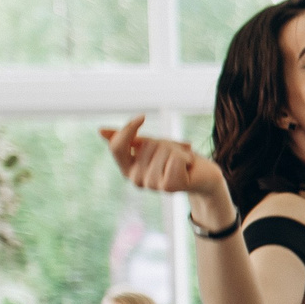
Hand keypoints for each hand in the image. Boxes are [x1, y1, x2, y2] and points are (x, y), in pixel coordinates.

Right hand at [100, 116, 226, 205]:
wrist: (204, 176)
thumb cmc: (176, 159)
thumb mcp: (151, 145)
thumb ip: (128, 139)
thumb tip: (100, 131)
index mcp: (127, 169)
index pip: (117, 146)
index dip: (128, 129)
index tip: (142, 117)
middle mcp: (136, 179)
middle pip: (146, 144)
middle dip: (164, 143)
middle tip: (174, 155)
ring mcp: (152, 185)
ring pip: (162, 150)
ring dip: (177, 150)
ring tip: (182, 161)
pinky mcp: (168, 186)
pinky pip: (175, 158)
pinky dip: (185, 157)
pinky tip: (188, 168)